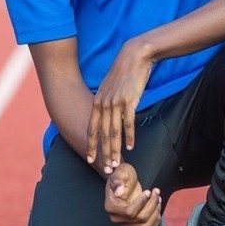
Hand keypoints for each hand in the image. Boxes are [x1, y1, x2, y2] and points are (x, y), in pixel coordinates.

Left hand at [87, 39, 152, 173]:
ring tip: (116, 163)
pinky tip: (130, 147)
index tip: (90, 158)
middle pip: (103, 134)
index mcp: (97, 102)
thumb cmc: (123, 73)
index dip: (91, 144)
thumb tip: (106, 115)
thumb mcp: (109, 88)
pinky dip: (129, 136)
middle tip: (105, 169)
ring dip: (115, 149)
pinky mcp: (129, 101)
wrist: (134, 56)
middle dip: (103, 153)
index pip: (92, 128)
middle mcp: (104, 104)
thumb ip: (106, 102)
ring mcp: (116, 103)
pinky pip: (128, 123)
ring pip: (114, 132)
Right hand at [104, 163, 160, 225]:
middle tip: (156, 191)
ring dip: (156, 211)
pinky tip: (157, 207)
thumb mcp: (120, 172)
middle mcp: (116, 219)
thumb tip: (119, 192)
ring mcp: (125, 224)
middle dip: (152, 204)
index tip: (148, 191)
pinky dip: (156, 220)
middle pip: (140, 218)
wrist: (124, 182)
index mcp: (110, 207)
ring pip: (145, 225)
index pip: (129, 212)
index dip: (141, 202)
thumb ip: (118, 180)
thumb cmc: (123, 175)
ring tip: (158, 198)